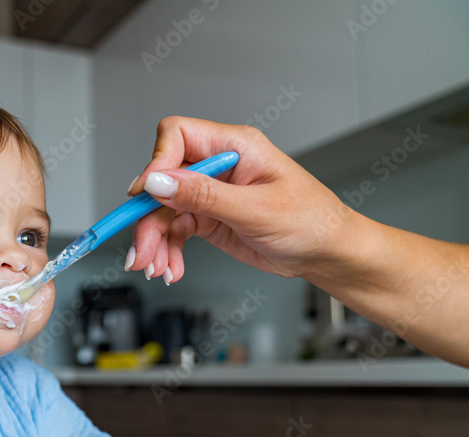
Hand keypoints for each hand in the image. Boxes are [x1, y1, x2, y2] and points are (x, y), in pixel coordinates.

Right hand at [125, 116, 355, 283]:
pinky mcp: (208, 218)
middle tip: (142, 249)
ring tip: (155, 267)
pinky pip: (174, 230)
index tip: (145, 196)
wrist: (326, 253)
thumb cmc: (311, 221)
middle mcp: (218, 165)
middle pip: (163, 181)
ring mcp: (211, 193)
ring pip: (163, 210)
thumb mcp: (255, 209)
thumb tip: (159, 182)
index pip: (178, 136)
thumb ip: (203, 195)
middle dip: (148, 217)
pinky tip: (171, 267)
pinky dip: (168, 250)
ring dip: (154, 240)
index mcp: (235, 146)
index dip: (157, 164)